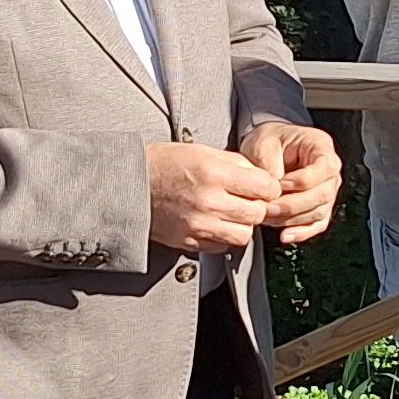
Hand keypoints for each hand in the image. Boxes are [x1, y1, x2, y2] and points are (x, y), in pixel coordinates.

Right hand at [148, 141, 280, 253]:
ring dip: (242, 225)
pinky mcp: (190, 241)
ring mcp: (199, 225)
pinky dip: (224, 237)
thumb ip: (236, 163)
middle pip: (257, 214)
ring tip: (231, 213)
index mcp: (214, 174)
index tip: (264, 186)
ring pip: (244, 235)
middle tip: (248, 199)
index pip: (264, 188)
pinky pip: (222, 247)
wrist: (129, 184)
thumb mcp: (202, 151)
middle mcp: (208, 202)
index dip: (269, 187)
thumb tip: (261, 175)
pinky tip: (215, 223)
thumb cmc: (163, 164)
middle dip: (257, 206)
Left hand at [240, 119, 343, 247]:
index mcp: (321, 147)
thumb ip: (270, 164)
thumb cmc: (269, 141)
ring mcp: (327, 191)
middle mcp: (330, 171)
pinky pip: (317, 224)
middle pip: (323, 194)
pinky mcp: (319, 207)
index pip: (325, 167)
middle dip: (293, 205)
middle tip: (268, 207)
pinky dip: (301, 232)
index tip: (280, 184)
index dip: (302, 180)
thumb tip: (275, 190)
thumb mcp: (264, 143)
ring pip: (319, 212)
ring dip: (292, 219)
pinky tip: (285, 236)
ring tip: (268, 218)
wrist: (268, 149)